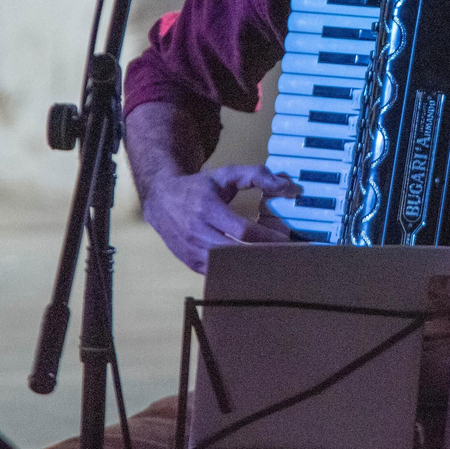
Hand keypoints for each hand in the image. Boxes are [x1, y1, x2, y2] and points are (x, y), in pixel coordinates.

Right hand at [141, 165, 300, 273]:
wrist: (162, 199)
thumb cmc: (200, 187)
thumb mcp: (226, 175)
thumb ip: (257, 175)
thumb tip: (287, 187)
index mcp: (207, 208)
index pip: (242, 230)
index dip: (267, 237)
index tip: (286, 239)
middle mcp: (197, 232)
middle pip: (236, 252)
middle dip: (263, 255)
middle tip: (287, 256)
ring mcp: (191, 250)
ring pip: (226, 267)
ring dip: (251, 267)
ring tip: (274, 266)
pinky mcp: (190, 262)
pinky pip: (217, 273)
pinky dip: (236, 273)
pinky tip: (253, 270)